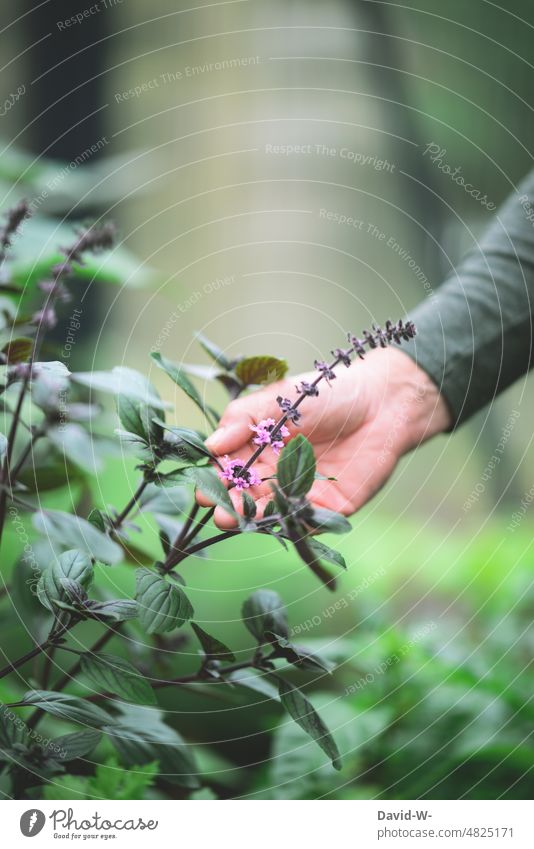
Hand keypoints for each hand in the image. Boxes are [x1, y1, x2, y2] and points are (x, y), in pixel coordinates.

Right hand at [200, 348, 450, 527]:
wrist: (381, 403)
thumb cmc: (326, 393)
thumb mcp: (279, 398)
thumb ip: (244, 419)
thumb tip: (211, 445)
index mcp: (258, 448)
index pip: (229, 469)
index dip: (215, 478)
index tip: (202, 487)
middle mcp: (274, 474)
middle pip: (245, 495)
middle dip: (228, 502)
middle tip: (215, 507)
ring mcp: (299, 493)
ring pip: (269, 511)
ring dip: (250, 517)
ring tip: (233, 518)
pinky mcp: (326, 509)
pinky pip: (302, 520)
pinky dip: (288, 523)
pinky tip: (273, 521)